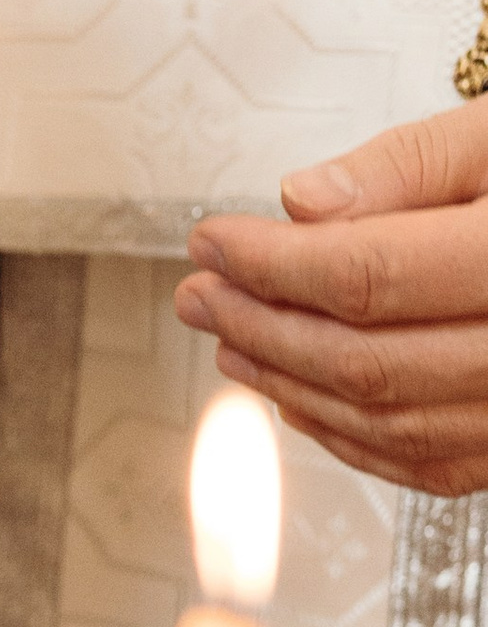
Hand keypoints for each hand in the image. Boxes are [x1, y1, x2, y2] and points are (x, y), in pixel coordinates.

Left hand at [180, 104, 487, 493]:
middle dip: (264, 327)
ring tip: (232, 339)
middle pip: (366, 358)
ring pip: (387, 420)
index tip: (213, 240)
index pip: (371, 274)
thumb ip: (412, 163)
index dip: (273, 262)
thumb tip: (303, 203)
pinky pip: (426, 462)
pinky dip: (349, 434)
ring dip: (291, 385)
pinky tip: (301, 394)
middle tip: (201, 293)